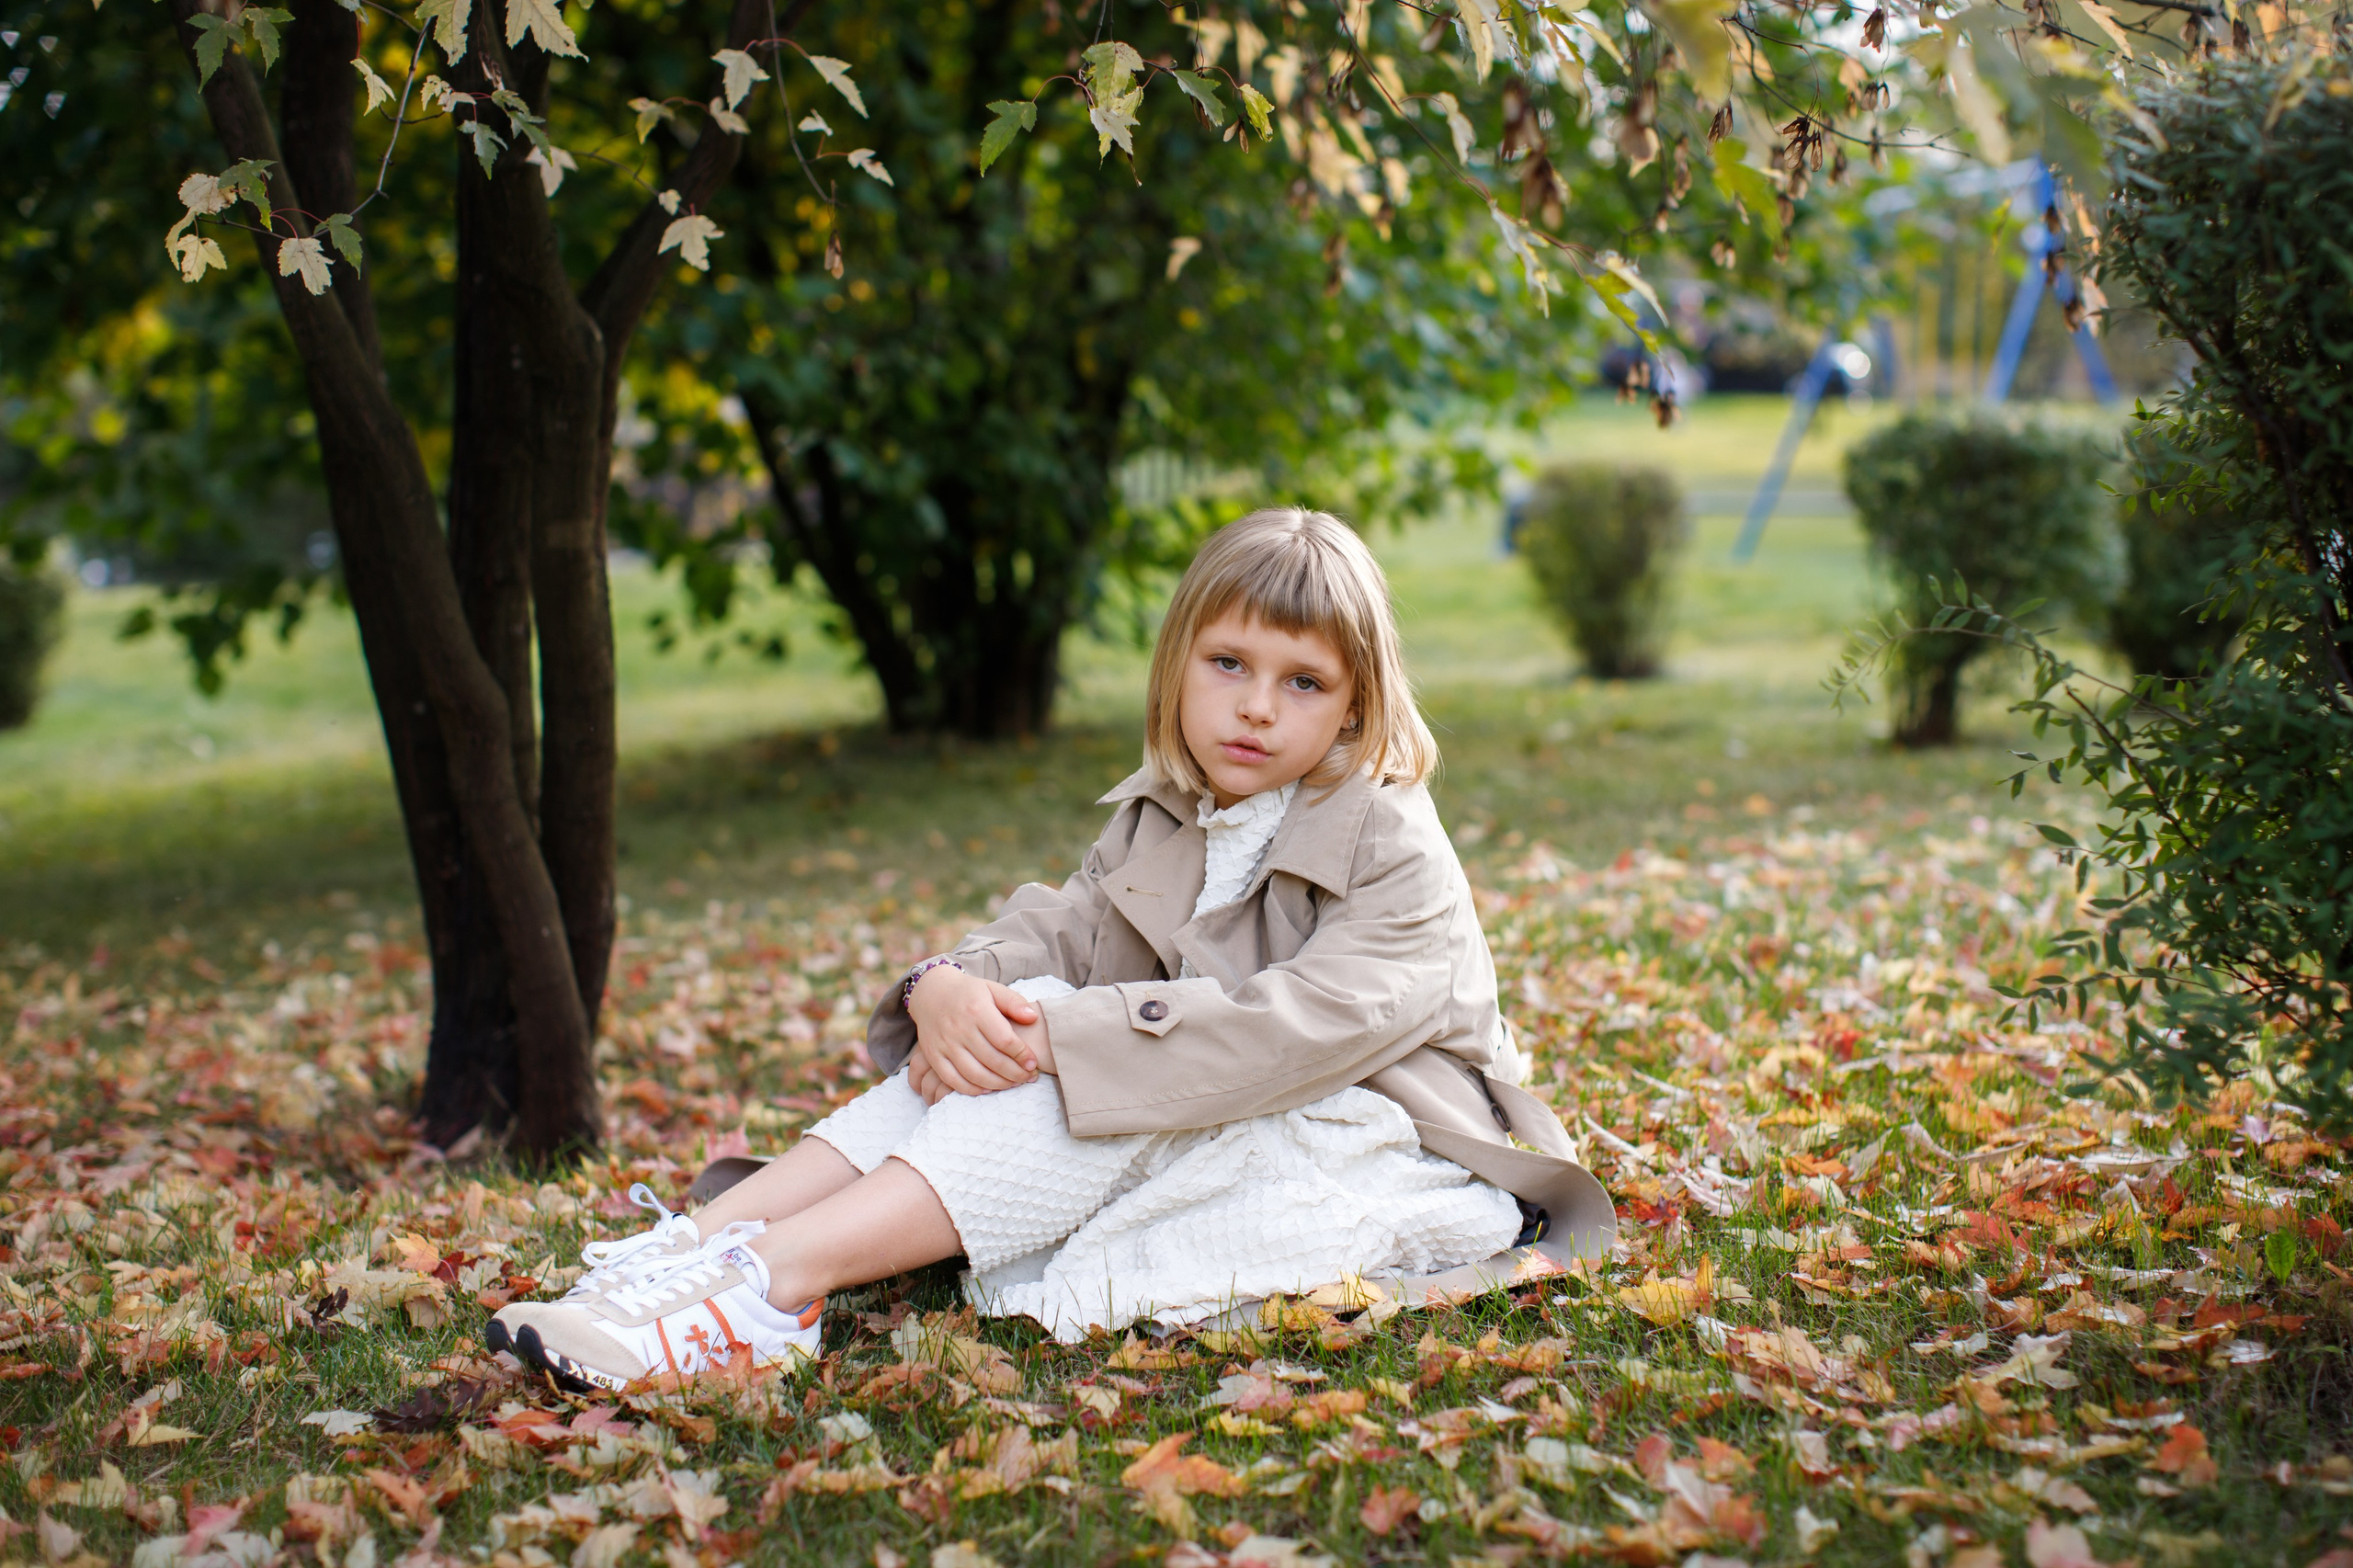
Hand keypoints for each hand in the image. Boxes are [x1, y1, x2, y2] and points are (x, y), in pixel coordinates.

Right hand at [906, 966, 1049, 1094]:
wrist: (931, 992)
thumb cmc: (968, 993)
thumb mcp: (993, 989)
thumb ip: (1014, 1002)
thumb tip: (1033, 1018)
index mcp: (977, 1010)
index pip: (1005, 1040)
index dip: (1022, 1055)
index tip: (1033, 1063)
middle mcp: (959, 1028)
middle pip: (992, 1060)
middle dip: (1015, 1073)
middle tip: (1028, 1077)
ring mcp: (944, 1044)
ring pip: (974, 1074)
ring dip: (997, 1084)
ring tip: (1012, 1084)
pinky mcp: (933, 1055)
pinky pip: (952, 1079)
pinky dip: (971, 1089)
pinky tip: (987, 1088)